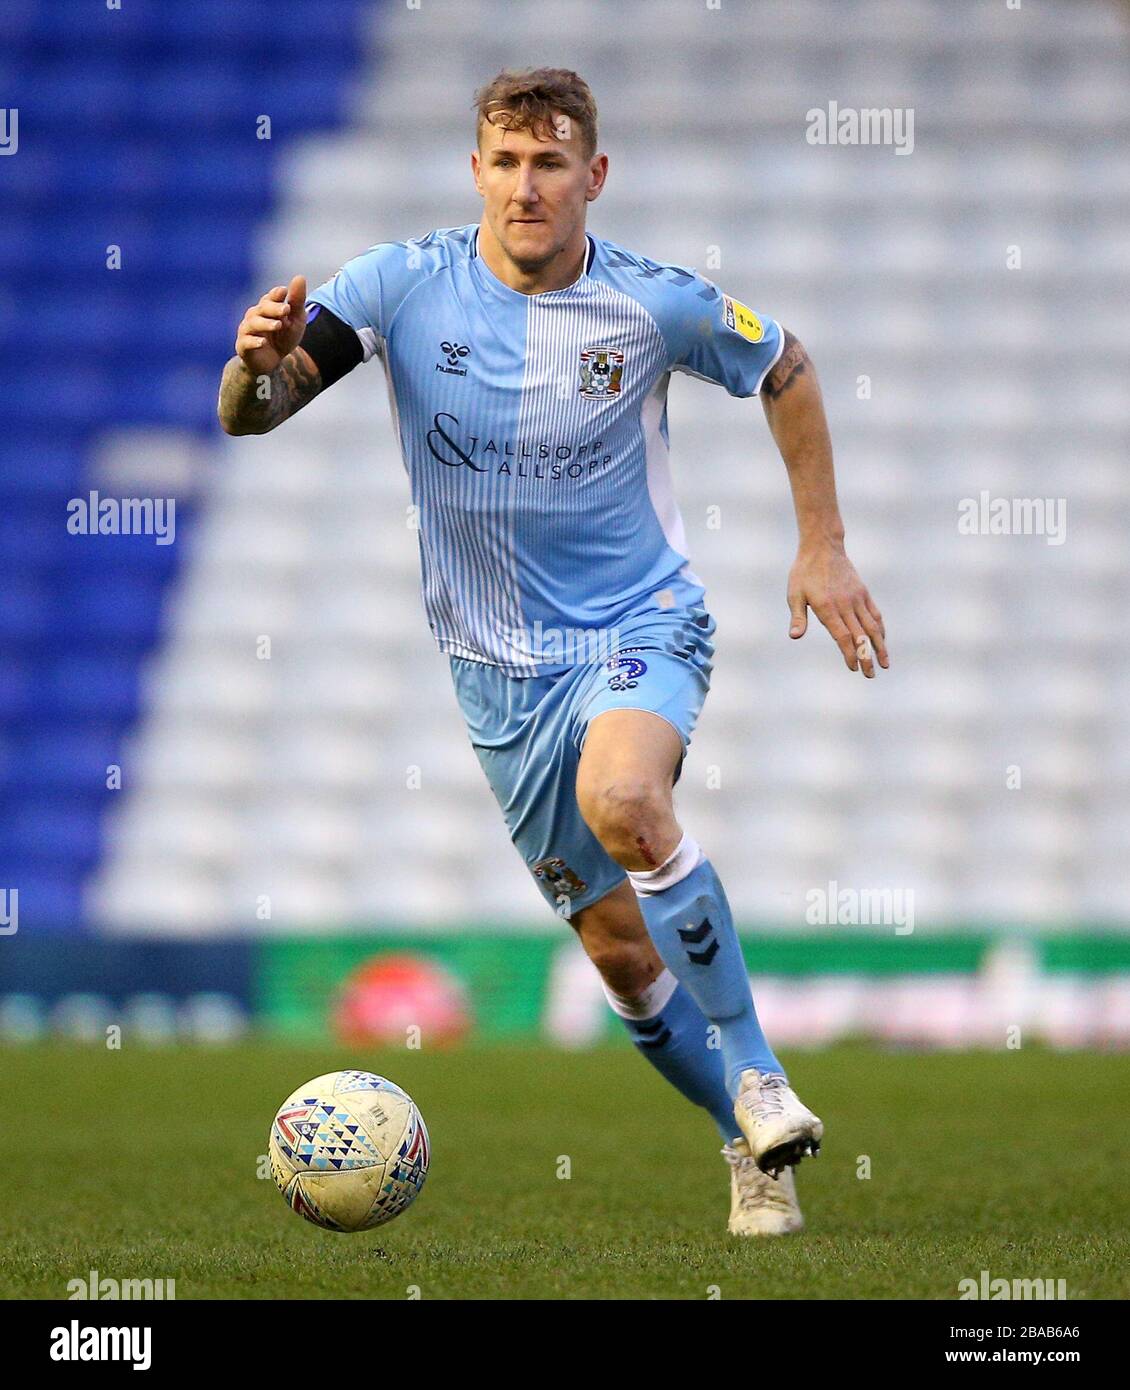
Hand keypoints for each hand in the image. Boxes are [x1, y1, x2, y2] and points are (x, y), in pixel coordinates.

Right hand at [235, 275, 307, 375]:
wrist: (272, 363)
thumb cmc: (283, 338)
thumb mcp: (295, 320)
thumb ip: (297, 301)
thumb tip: (300, 276)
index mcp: (266, 308)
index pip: (270, 297)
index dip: (276, 294)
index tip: (284, 291)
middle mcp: (254, 316)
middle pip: (261, 308)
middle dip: (273, 308)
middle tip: (286, 309)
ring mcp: (247, 331)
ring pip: (253, 324)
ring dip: (265, 323)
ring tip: (278, 325)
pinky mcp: (243, 346)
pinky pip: (245, 342)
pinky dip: (254, 342)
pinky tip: (263, 343)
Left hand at [787, 543, 887, 676]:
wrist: (822, 548)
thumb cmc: (804, 573)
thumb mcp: (795, 594)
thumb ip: (797, 617)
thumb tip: (795, 637)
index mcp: (828, 608)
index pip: (843, 637)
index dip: (850, 654)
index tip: (854, 668)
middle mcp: (846, 605)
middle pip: (860, 636)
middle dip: (866, 657)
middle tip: (871, 675)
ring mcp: (857, 599)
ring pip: (873, 626)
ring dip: (880, 646)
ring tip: (885, 663)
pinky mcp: (863, 593)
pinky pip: (875, 614)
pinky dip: (880, 629)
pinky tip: (882, 640)